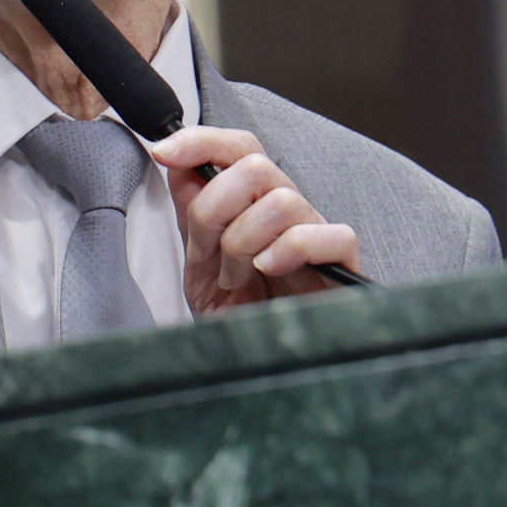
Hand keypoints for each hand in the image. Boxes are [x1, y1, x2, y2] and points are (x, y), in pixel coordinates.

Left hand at [150, 127, 361, 314]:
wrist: (258, 366)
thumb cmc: (239, 316)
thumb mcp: (200, 263)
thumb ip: (191, 210)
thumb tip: (174, 159)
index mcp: (254, 204)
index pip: (238, 147)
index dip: (201, 140)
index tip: (164, 152)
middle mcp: (287, 211)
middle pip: (255, 165)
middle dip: (215, 207)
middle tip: (208, 251)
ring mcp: (316, 235)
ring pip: (283, 200)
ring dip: (244, 241)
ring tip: (235, 277)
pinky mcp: (342, 266)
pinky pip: (327, 235)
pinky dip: (290, 249)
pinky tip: (268, 269)